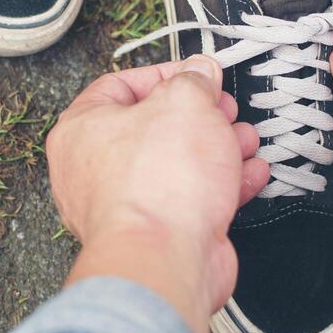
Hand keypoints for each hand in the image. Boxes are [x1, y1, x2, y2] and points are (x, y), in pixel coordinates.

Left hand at [47, 56, 269, 332]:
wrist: (166, 259)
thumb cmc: (159, 183)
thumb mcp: (185, 103)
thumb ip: (194, 81)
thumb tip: (200, 73)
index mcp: (81, 129)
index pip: (118, 86)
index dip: (163, 74)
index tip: (197, 74)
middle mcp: (93, 170)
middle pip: (152, 128)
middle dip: (199, 116)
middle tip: (225, 108)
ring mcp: (125, 207)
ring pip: (176, 166)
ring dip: (217, 150)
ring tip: (246, 139)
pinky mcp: (156, 235)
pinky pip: (189, 201)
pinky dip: (222, 186)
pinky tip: (250, 174)